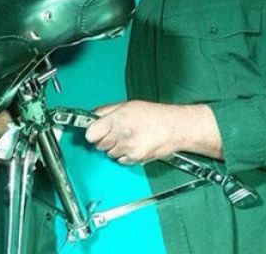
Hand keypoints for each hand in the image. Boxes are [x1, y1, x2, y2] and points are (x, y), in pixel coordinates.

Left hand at [84, 100, 222, 164]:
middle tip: (115, 132)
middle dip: (104, 139)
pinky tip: (134, 145)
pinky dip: (125, 155)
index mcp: (117, 119)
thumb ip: (106, 111)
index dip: (92, 132)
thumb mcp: (127, 105)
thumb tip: (92, 116)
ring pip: (109, 153)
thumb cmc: (154, 115)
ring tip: (128, 137)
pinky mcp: (135, 158)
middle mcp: (122, 134)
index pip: (90, 133)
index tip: (94, 130)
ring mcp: (128, 148)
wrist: (175, 127)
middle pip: (98, 144)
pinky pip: (121, 160)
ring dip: (115, 147)